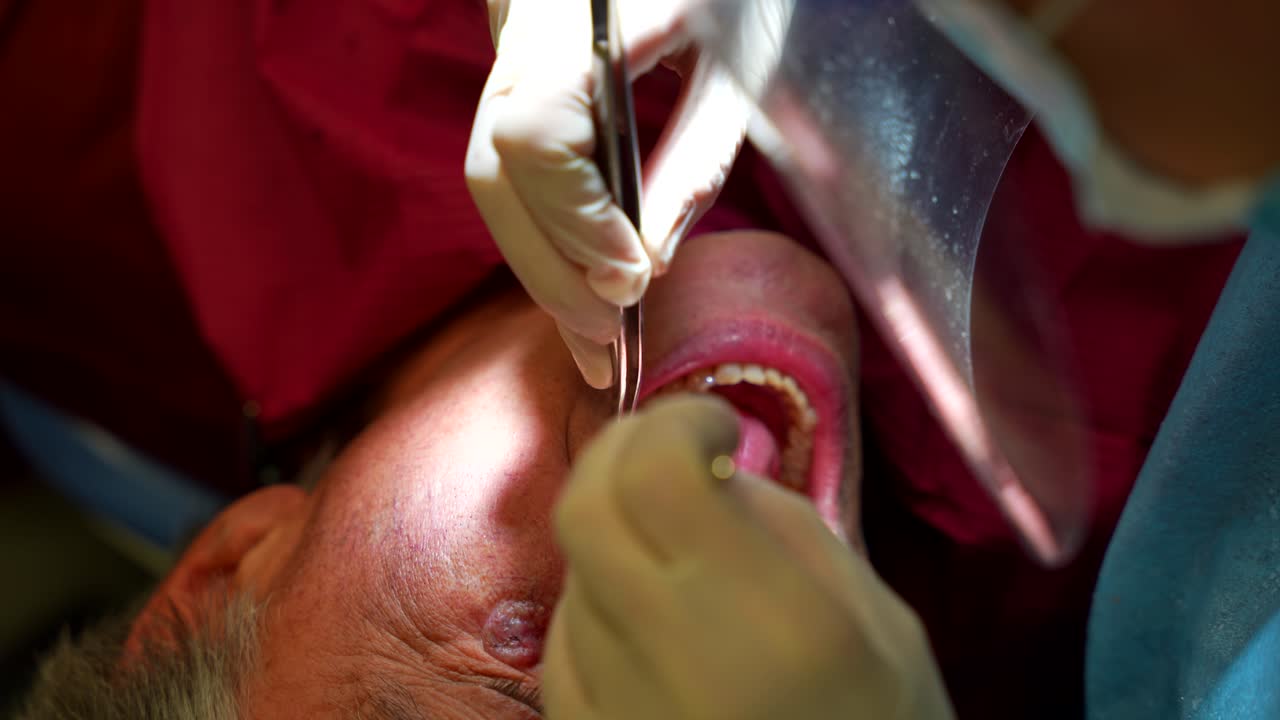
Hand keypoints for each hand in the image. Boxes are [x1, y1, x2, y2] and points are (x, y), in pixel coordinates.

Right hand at [465, 0, 753, 387]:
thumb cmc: (727, 0)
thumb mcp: (737, 74)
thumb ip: (692, 164)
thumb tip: (642, 271)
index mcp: (582, 24)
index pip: (537, 134)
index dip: (576, 217)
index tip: (629, 272)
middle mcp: (523, 41)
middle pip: (497, 174)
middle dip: (551, 265)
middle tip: (611, 329)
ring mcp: (507, 65)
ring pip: (491, 185)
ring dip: (539, 270)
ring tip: (595, 341)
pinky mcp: (513, 95)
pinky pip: (508, 179)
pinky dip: (540, 246)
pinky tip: (575, 307)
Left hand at [544, 394, 955, 719]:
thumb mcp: (878, 619)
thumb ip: (785, 529)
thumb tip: (706, 467)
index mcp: (771, 618)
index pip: (659, 475)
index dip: (674, 421)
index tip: (715, 425)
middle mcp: (676, 657)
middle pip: (585, 506)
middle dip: (623, 453)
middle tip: (670, 453)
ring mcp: (614, 704)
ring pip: (573, 568)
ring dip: (616, 531)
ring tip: (679, 556)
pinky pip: (565, 637)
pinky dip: (598, 602)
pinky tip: (653, 625)